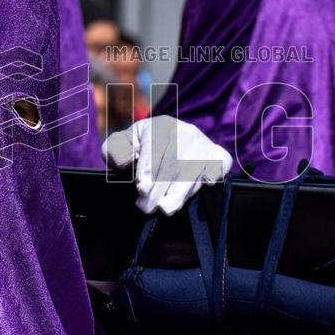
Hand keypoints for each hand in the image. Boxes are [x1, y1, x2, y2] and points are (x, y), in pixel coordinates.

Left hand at [103, 116, 232, 215]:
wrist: (170, 143)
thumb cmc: (142, 149)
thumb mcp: (123, 145)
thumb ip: (114, 149)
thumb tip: (125, 160)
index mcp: (160, 126)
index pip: (156, 145)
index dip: (148, 167)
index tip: (141, 187)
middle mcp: (185, 131)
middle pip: (174, 161)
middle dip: (159, 188)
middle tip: (146, 206)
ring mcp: (203, 143)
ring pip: (194, 168)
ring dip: (180, 192)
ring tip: (165, 208)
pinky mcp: (217, 154)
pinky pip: (220, 162)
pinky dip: (214, 172)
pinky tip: (205, 185)